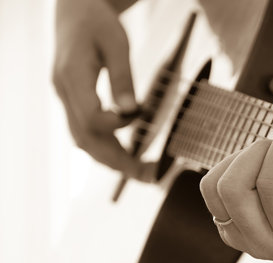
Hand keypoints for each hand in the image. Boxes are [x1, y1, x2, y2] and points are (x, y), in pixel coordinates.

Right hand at [53, 0, 152, 180]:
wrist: (74, 12)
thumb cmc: (97, 22)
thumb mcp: (116, 42)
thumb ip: (122, 77)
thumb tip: (133, 112)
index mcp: (71, 76)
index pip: (90, 116)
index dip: (115, 125)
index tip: (141, 115)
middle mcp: (64, 93)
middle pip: (85, 139)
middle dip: (117, 161)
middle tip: (147, 175)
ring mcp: (66, 100)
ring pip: (83, 141)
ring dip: (112, 160)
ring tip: (141, 171)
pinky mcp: (73, 103)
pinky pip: (86, 133)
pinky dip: (106, 148)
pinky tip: (127, 155)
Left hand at [200, 112, 272, 262]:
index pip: (272, 188)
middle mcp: (267, 245)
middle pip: (234, 189)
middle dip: (257, 151)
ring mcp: (244, 241)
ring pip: (217, 189)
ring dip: (239, 158)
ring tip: (266, 151)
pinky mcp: (230, 230)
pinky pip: (211, 192)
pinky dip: (227, 167)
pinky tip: (252, 162)